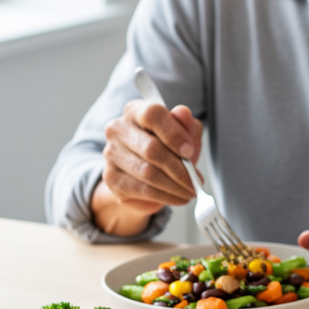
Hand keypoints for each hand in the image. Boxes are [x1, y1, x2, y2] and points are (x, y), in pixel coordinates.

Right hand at [90, 99, 202, 235]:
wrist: (145, 175)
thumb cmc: (168, 148)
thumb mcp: (184, 134)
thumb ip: (186, 124)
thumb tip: (183, 113)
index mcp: (136, 111)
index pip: (153, 115)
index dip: (174, 134)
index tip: (190, 151)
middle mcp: (118, 129)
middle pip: (151, 149)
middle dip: (180, 168)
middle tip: (197, 181)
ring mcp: (111, 154)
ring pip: (148, 173)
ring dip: (176, 186)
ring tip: (191, 191)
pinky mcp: (112, 178)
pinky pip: (143, 190)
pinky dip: (166, 196)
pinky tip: (178, 197)